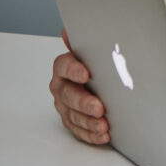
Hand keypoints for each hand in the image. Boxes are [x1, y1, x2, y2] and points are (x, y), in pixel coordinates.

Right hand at [49, 29, 109, 143]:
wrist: (102, 80)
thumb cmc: (98, 65)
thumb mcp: (95, 51)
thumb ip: (87, 42)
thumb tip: (69, 30)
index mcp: (65, 67)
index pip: (63, 66)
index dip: (73, 69)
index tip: (86, 74)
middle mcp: (62, 86)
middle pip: (68, 95)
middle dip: (84, 102)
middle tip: (100, 107)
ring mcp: (65, 105)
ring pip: (73, 115)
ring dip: (89, 122)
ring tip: (104, 125)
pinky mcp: (72, 121)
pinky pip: (79, 130)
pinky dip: (91, 134)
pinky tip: (103, 135)